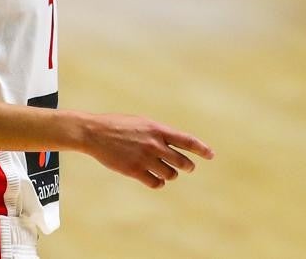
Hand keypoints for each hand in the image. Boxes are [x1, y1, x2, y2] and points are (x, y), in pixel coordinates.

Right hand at [82, 113, 214, 188]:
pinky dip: (158, 182)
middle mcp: (155, 144)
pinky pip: (156, 183)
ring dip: (171, 174)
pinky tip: (155, 179)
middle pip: (182, 161)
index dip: (201, 149)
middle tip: (188, 167)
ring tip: (166, 171)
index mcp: (158, 130)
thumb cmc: (118, 125)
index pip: (187, 141)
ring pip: (170, 174)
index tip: (211, 155)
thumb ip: (158, 133)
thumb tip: (174, 143)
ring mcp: (145, 158)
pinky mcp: (135, 171)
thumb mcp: (142, 123)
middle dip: (187, 166)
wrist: (95, 133)